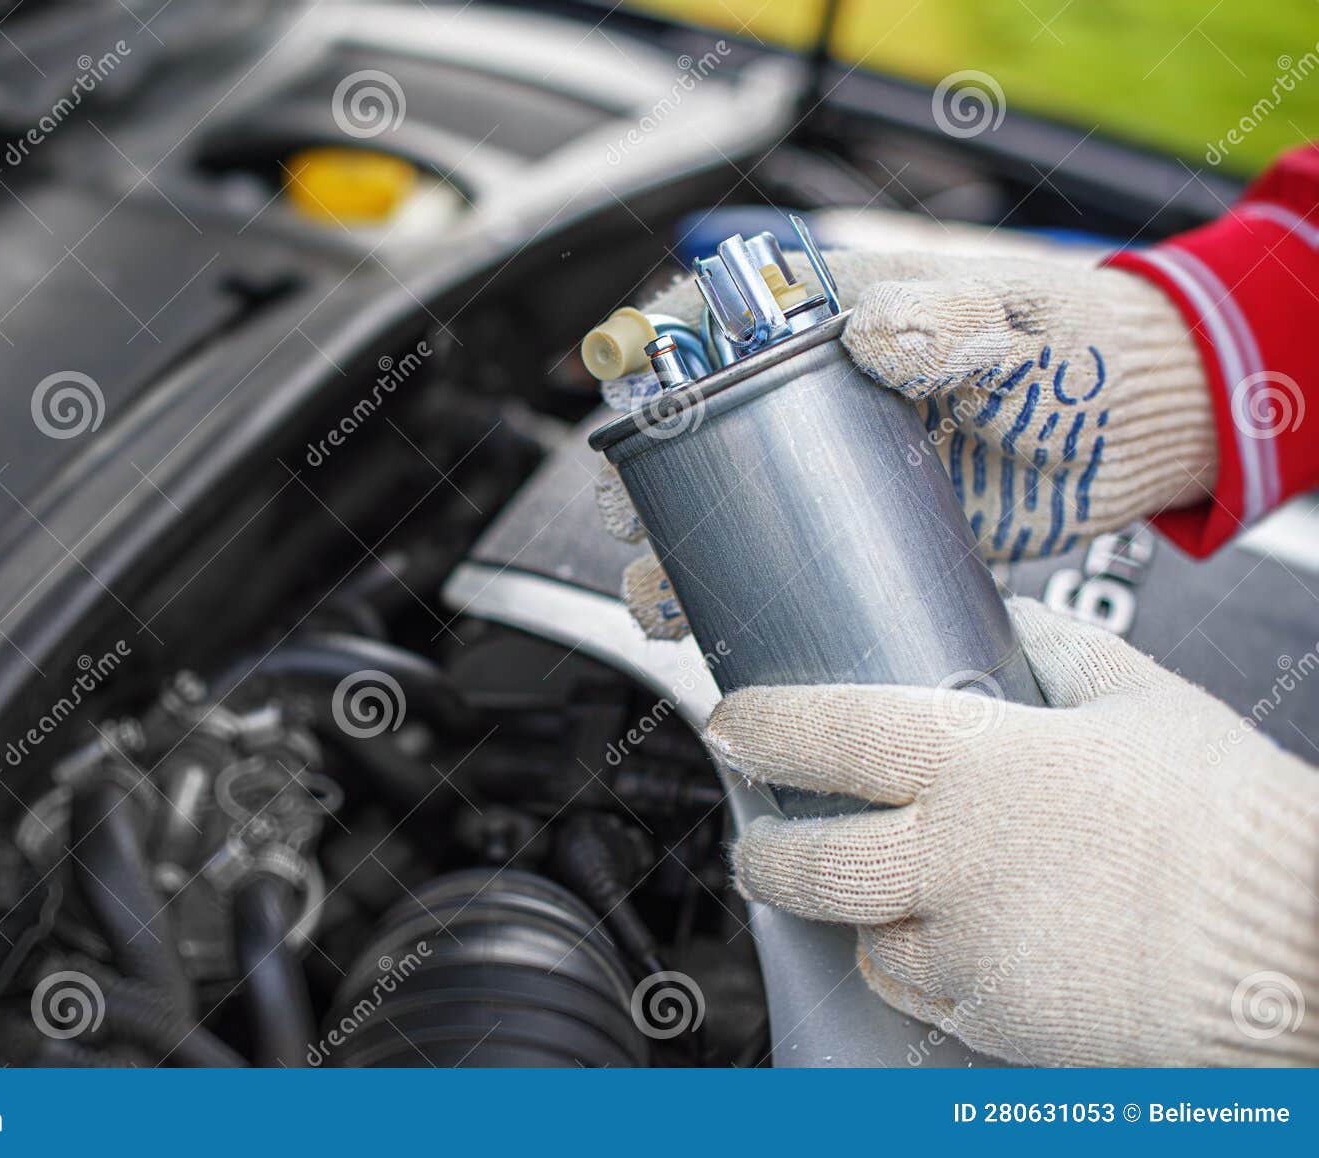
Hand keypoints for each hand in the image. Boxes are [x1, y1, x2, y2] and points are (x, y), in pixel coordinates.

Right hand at [596, 243, 1218, 638]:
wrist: (1140, 426)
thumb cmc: (1077, 344)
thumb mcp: (1011, 320)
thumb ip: (946, 321)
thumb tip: (870, 339)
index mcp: (837, 317)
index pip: (718, 316)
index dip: (653, 344)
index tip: (617, 378)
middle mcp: (818, 393)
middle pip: (698, 426)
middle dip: (645, 471)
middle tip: (631, 511)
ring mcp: (834, 466)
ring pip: (727, 505)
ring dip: (676, 550)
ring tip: (658, 593)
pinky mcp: (863, 529)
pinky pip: (785, 561)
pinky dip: (740, 594)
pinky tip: (716, 625)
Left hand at [713, 596, 1318, 1065]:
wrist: (1297, 944)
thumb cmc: (1230, 815)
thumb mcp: (1143, 700)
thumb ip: (1062, 652)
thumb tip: (1014, 620)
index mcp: (978, 763)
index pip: (828, 733)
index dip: (762, 725)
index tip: (732, 722)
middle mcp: (952, 857)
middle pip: (805, 861)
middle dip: (764, 850)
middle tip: (761, 838)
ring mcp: (969, 947)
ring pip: (861, 939)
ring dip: (858, 916)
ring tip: (880, 896)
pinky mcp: (997, 1019)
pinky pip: (921, 997)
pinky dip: (918, 972)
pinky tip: (949, 947)